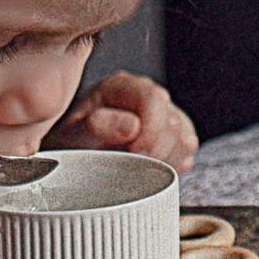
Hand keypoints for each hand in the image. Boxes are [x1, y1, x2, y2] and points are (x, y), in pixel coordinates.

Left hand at [45, 72, 197, 172]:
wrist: (73, 157)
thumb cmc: (70, 144)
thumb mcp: (72, 134)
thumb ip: (96, 126)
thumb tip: (131, 126)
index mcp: (123, 86)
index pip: (153, 98)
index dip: (150, 128)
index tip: (135, 153)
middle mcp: (149, 95)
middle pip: (172, 120)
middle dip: (156, 150)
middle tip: (134, 169)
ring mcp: (166, 114)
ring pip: (185, 137)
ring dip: (165, 160)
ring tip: (139, 171)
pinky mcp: (176, 135)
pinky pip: (187, 151)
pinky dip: (173, 166)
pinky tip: (150, 171)